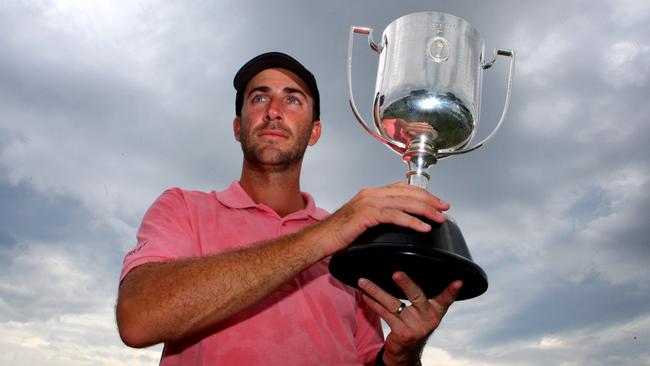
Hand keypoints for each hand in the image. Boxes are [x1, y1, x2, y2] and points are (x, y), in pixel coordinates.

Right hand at [313, 182, 448, 256]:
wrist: (320, 239)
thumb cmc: (340, 234)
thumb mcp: (363, 221)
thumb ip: (379, 216)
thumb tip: (398, 221)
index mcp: (372, 194)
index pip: (402, 188)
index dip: (422, 194)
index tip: (437, 201)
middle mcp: (371, 194)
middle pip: (407, 192)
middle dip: (429, 200)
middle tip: (444, 207)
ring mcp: (368, 202)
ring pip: (404, 202)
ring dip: (425, 210)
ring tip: (438, 218)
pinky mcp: (366, 214)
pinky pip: (394, 216)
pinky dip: (411, 221)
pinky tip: (422, 227)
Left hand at [358, 272, 461, 365]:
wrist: (407, 353)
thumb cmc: (415, 325)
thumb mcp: (424, 313)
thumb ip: (422, 296)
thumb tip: (406, 272)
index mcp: (436, 311)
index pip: (445, 299)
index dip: (451, 291)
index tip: (458, 281)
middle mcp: (428, 318)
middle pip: (416, 296)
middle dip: (406, 284)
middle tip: (396, 273)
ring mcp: (415, 327)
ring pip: (393, 303)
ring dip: (376, 291)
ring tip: (364, 281)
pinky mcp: (402, 333)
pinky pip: (384, 314)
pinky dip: (373, 303)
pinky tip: (365, 295)